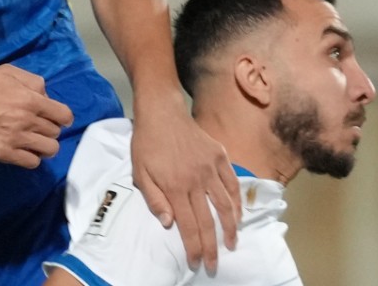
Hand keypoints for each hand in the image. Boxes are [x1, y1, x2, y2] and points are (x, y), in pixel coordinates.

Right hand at [0, 64, 73, 167]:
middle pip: (56, 132)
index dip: (63, 117)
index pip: (63, 115)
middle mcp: (26, 120)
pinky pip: (32, 162)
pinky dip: (32, 157)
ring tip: (35, 140)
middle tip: (39, 126)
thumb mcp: (8, 72)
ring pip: (49, 149)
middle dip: (51, 128)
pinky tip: (24, 150)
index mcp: (30, 99)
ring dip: (45, 145)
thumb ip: (33, 81)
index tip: (58, 118)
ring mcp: (15, 139)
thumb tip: (46, 95)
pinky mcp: (3, 153)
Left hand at [130, 105, 240, 273]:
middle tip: (215, 264)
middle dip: (212, 246)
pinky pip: (232, 183)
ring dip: (230, 227)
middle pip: (208, 220)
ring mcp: (211, 167)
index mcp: (175, 187)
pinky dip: (237, 201)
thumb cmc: (147, 145)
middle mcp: (196, 179)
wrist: (162, 113)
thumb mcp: (140, 174)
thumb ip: (154, 200)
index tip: (197, 262)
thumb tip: (169, 224)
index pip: (188, 225)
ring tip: (232, 243)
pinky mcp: (220, 156)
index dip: (194, 247)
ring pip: (226, 204)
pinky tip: (238, 214)